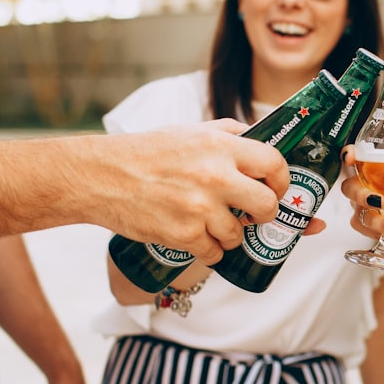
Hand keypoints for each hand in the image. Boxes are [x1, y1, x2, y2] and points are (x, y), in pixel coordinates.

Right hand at [91, 119, 289, 264]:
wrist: (101, 176)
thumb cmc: (147, 152)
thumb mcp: (191, 131)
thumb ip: (229, 134)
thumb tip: (261, 136)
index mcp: (221, 146)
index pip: (274, 163)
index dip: (282, 180)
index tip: (277, 187)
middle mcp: (216, 176)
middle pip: (267, 204)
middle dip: (264, 213)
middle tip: (252, 213)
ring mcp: (200, 207)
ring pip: (239, 233)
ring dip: (230, 233)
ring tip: (210, 221)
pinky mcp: (184, 234)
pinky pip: (214, 252)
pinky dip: (208, 249)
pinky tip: (194, 236)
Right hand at [340, 145, 383, 248]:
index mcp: (375, 169)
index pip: (355, 158)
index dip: (348, 156)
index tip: (351, 156)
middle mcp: (364, 187)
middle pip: (349, 189)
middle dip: (360, 195)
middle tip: (379, 201)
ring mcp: (365, 210)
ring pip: (359, 216)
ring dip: (375, 222)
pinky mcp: (372, 230)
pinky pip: (369, 235)